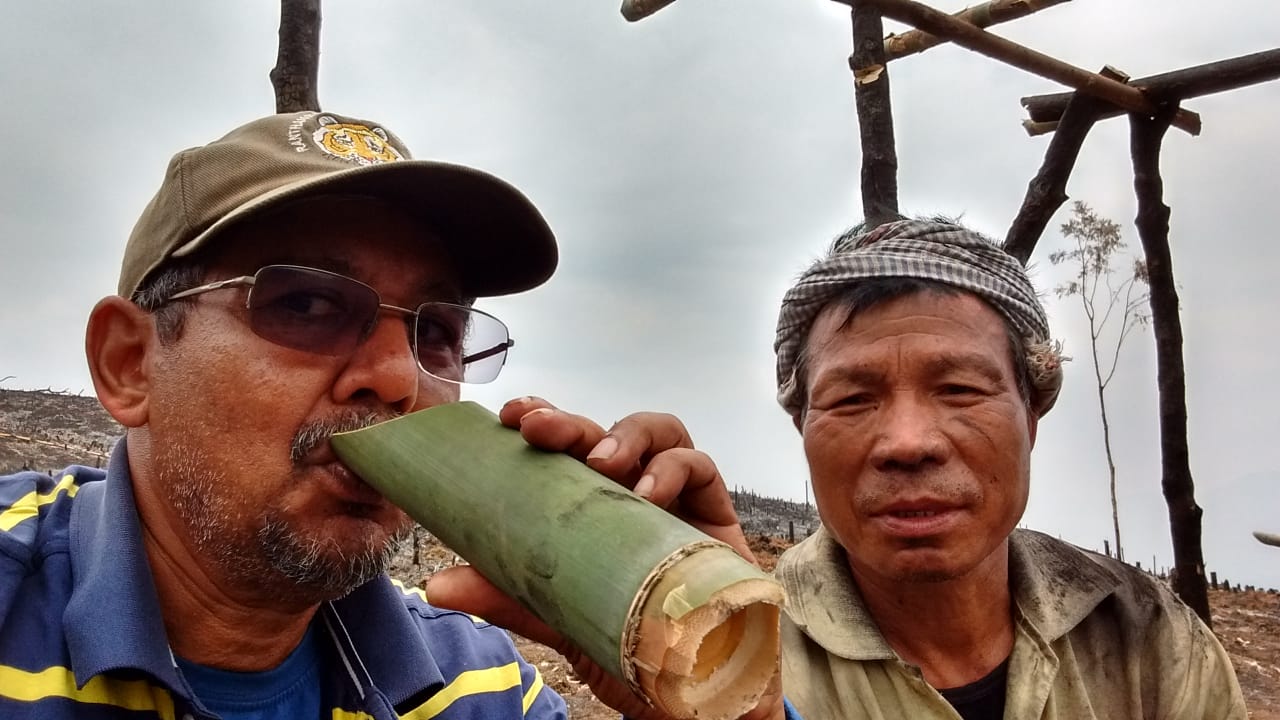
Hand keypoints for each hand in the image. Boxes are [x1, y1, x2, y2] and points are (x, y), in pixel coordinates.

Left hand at [425, 397, 781, 719]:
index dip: (542, 420)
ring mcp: (676, 500)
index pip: (565, 450)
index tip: (509, 417)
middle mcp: (632, 495)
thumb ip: (509, 597)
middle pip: (603, 434)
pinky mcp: (715, 514)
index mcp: (591, 509)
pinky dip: (674, 469)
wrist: (693, 695)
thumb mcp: (561, 621)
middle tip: (539, 428)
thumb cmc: (630, 647)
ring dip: (626, 435)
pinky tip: (650, 494)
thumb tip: (436, 584)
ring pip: (658, 432)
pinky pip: (700, 467)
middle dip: (570, 422)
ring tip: (603, 462)